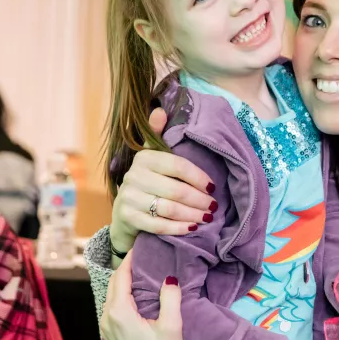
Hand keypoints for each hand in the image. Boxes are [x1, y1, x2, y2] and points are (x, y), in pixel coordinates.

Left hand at [100, 255, 231, 339]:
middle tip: (143, 253)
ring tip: (141, 269)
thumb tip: (169, 277)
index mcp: (119, 312)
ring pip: (112, 296)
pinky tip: (137, 292)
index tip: (141, 245)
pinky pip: (113, 307)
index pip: (121, 277)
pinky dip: (123, 295)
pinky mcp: (111, 336)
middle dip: (127, 268)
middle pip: (114, 284)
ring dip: (124, 282)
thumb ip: (170, 297)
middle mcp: (107, 318)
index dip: (131, 259)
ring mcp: (106, 328)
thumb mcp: (172, 325)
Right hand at [110, 108, 215, 252]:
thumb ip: (157, 136)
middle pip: (176, 190)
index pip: (177, 165)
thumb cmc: (147, 184)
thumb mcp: (152, 158)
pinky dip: (178, 228)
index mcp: (144, 157)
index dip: (198, 177)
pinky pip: (158, 225)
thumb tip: (160, 110)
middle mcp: (134, 176)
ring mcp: (129, 197)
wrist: (124, 215)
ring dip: (192, 215)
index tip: (213, 187)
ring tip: (207, 218)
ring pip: (169, 209)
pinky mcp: (127, 217)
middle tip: (214, 207)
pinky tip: (192, 228)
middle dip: (199, 200)